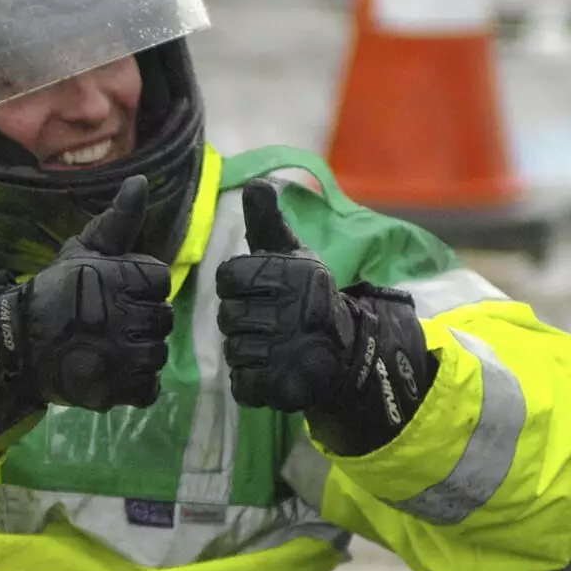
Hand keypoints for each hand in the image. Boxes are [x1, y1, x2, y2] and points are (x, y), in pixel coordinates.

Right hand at [24, 174, 173, 409]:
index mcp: (124, 277)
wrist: (16, 345)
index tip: (114, 294)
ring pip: (156, 354)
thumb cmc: (53, 293)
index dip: (141, 288)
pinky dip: (134, 384)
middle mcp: (128, 315)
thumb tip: (140, 182)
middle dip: (139, 321)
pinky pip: (148, 388)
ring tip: (107, 349)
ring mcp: (123, 356)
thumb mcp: (84, 251)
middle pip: (161, 319)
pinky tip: (112, 372)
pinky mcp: (117, 389)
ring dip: (137, 354)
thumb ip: (118, 220)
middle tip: (107, 324)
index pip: (160, 280)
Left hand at [216, 180, 431, 453]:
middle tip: (267, 322)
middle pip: (227, 317)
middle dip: (241, 320)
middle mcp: (290, 311)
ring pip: (233, 351)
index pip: (227, 278)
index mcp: (288, 274)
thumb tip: (257, 183)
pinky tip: (271, 370)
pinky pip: (243, 385)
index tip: (257, 292)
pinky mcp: (283, 387)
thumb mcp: (291, 254)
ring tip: (273, 345)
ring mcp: (287, 352)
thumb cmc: (306, 296)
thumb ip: (268, 222)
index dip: (236, 286)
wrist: (344, 349)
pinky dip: (251, 381)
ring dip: (246, 351)